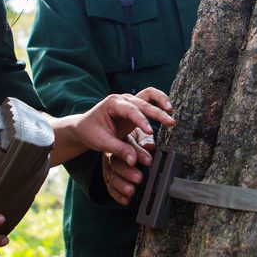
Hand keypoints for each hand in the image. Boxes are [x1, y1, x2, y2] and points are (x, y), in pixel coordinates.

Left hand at [53, 87, 174, 166]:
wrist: (84, 127)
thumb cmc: (90, 132)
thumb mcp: (102, 142)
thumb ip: (119, 150)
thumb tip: (134, 161)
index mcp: (112, 104)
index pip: (131, 110)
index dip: (142, 121)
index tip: (151, 132)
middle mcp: (122, 99)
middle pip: (144, 102)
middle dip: (158, 112)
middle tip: (171, 123)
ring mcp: (129, 101)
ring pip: (149, 95)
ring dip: (161, 101)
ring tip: (171, 112)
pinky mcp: (134, 107)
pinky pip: (150, 99)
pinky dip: (159, 102)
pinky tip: (168, 110)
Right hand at [102, 128, 154, 205]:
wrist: (120, 141)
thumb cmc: (132, 140)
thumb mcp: (140, 136)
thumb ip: (145, 141)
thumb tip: (151, 145)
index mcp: (120, 141)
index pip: (128, 146)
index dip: (138, 154)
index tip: (148, 161)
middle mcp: (111, 154)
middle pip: (117, 163)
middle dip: (128, 172)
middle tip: (139, 178)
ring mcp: (109, 167)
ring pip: (112, 176)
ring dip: (122, 185)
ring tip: (131, 190)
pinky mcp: (108, 178)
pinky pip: (110, 187)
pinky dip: (117, 194)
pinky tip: (126, 199)